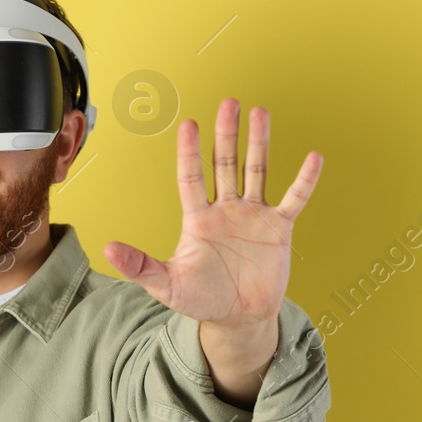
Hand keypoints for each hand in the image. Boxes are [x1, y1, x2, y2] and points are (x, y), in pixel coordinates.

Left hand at [104, 97, 321, 334]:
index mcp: (198, 219)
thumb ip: (139, 266)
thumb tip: (107, 249)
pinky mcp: (278, 228)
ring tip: (260, 113)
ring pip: (257, 171)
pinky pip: (293, 199)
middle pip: (225, 164)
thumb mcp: (166, 284)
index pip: (191, 177)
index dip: (189, 152)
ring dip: (259, 143)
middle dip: (226, 134)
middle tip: (229, 103)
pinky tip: (314, 157)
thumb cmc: (201, 300)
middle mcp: (226, 210)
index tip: (189, 125)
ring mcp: (253, 216)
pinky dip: (304, 180)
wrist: (238, 318)